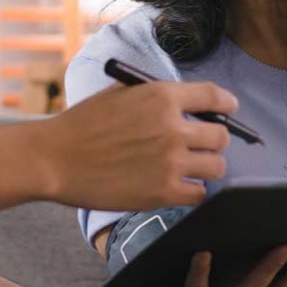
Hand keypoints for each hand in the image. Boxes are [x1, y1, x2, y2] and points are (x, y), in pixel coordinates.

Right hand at [38, 81, 237, 209]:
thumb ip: (153, 95)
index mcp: (162, 96)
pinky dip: (193, 190)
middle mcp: (172, 128)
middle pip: (221, 136)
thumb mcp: (119, 93)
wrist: (56, 158)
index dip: (227, 104)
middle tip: (203, 144)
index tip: (230, 109)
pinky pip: (200, 193)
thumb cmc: (83, 124)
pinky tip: (179, 185)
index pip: (214, 97)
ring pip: (216, 166)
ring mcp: (170, 162)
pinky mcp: (163, 192)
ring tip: (192, 166)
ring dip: (207, 166)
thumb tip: (181, 103)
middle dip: (215, 139)